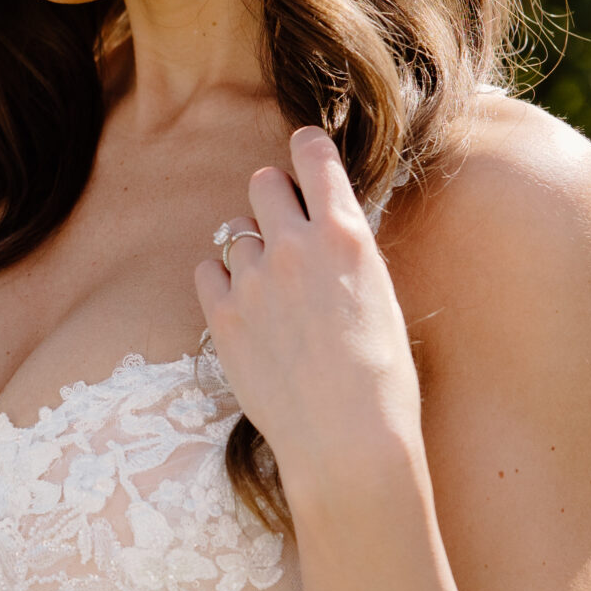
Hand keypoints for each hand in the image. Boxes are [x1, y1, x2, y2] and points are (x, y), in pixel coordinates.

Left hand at [194, 127, 422, 518]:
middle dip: (273, 196)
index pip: (312, 156)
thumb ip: (348, 254)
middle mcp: (294, 247)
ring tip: (272, 289)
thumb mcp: (383, 297)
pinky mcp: (222, 318)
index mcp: (344, 235)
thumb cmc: (383, 379)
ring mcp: (252, 281)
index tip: (303, 155)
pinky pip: (207, 272)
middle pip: (262, 182)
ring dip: (250, 249)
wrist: (347, 440)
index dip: (306, 150)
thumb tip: (329, 231)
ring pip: (235, 233)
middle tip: (284, 225)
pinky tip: (244, 306)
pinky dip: (222, 282)